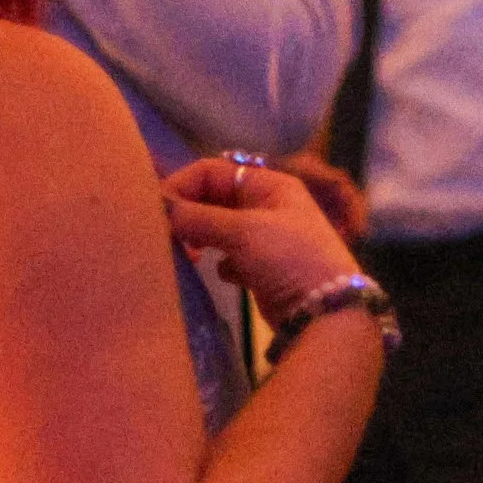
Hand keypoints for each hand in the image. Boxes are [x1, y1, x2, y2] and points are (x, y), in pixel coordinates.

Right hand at [164, 158, 362, 327]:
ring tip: (192, 257)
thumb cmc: (289, 258)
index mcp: (270, 185)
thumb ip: (199, 218)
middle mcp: (268, 206)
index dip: (183, 185)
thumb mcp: (243, 231)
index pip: (213, 172)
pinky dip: (221, 265)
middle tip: (172, 237)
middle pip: (214, 200)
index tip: (158, 211)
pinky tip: (227, 276)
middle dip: (190, 216)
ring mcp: (265, 239)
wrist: (324, 310)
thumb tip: (162, 207)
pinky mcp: (262, 269)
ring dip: (202, 241)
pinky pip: (229, 258)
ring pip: (218, 231)